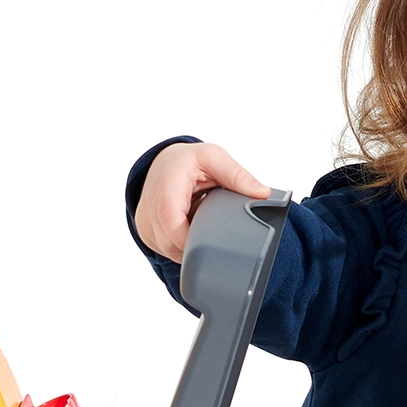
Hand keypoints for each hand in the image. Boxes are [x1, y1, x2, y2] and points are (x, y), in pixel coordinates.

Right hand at [133, 142, 271, 260]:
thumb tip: (264, 194)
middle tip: (218, 239)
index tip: (216, 241)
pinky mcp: (144, 230)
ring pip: (166, 249)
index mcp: (167, 185)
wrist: (162, 162)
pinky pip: (162, 248)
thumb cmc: (187, 160)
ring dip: (187, 247)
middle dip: (195, 247)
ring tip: (201, 229)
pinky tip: (189, 230)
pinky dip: (178, 245)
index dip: (192, 239)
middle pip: (169, 242)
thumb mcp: (214, 158)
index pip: (172, 221)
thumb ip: (238, 175)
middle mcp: (149, 204)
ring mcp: (143, 220)